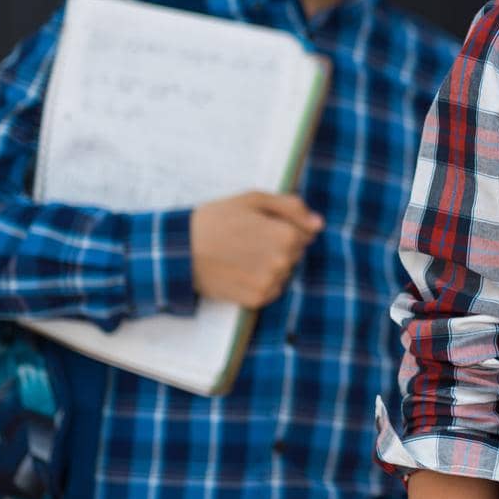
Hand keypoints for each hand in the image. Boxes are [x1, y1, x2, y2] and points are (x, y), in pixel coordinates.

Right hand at [189, 191, 320, 308]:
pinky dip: (260, 282)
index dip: (284, 227)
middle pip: (295, 254)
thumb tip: (319, 224)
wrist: (180, 251)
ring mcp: (269, 283)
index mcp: (286, 235)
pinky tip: (240, 271)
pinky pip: (271, 290)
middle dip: (278, 246)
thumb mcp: (254, 199)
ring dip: (270, 265)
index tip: (260, 226)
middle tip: (247, 240)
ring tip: (241, 256)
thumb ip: (292, 207)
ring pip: (284, 273)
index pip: (305, 234)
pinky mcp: (256, 300)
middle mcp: (282, 262)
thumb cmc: (217, 219)